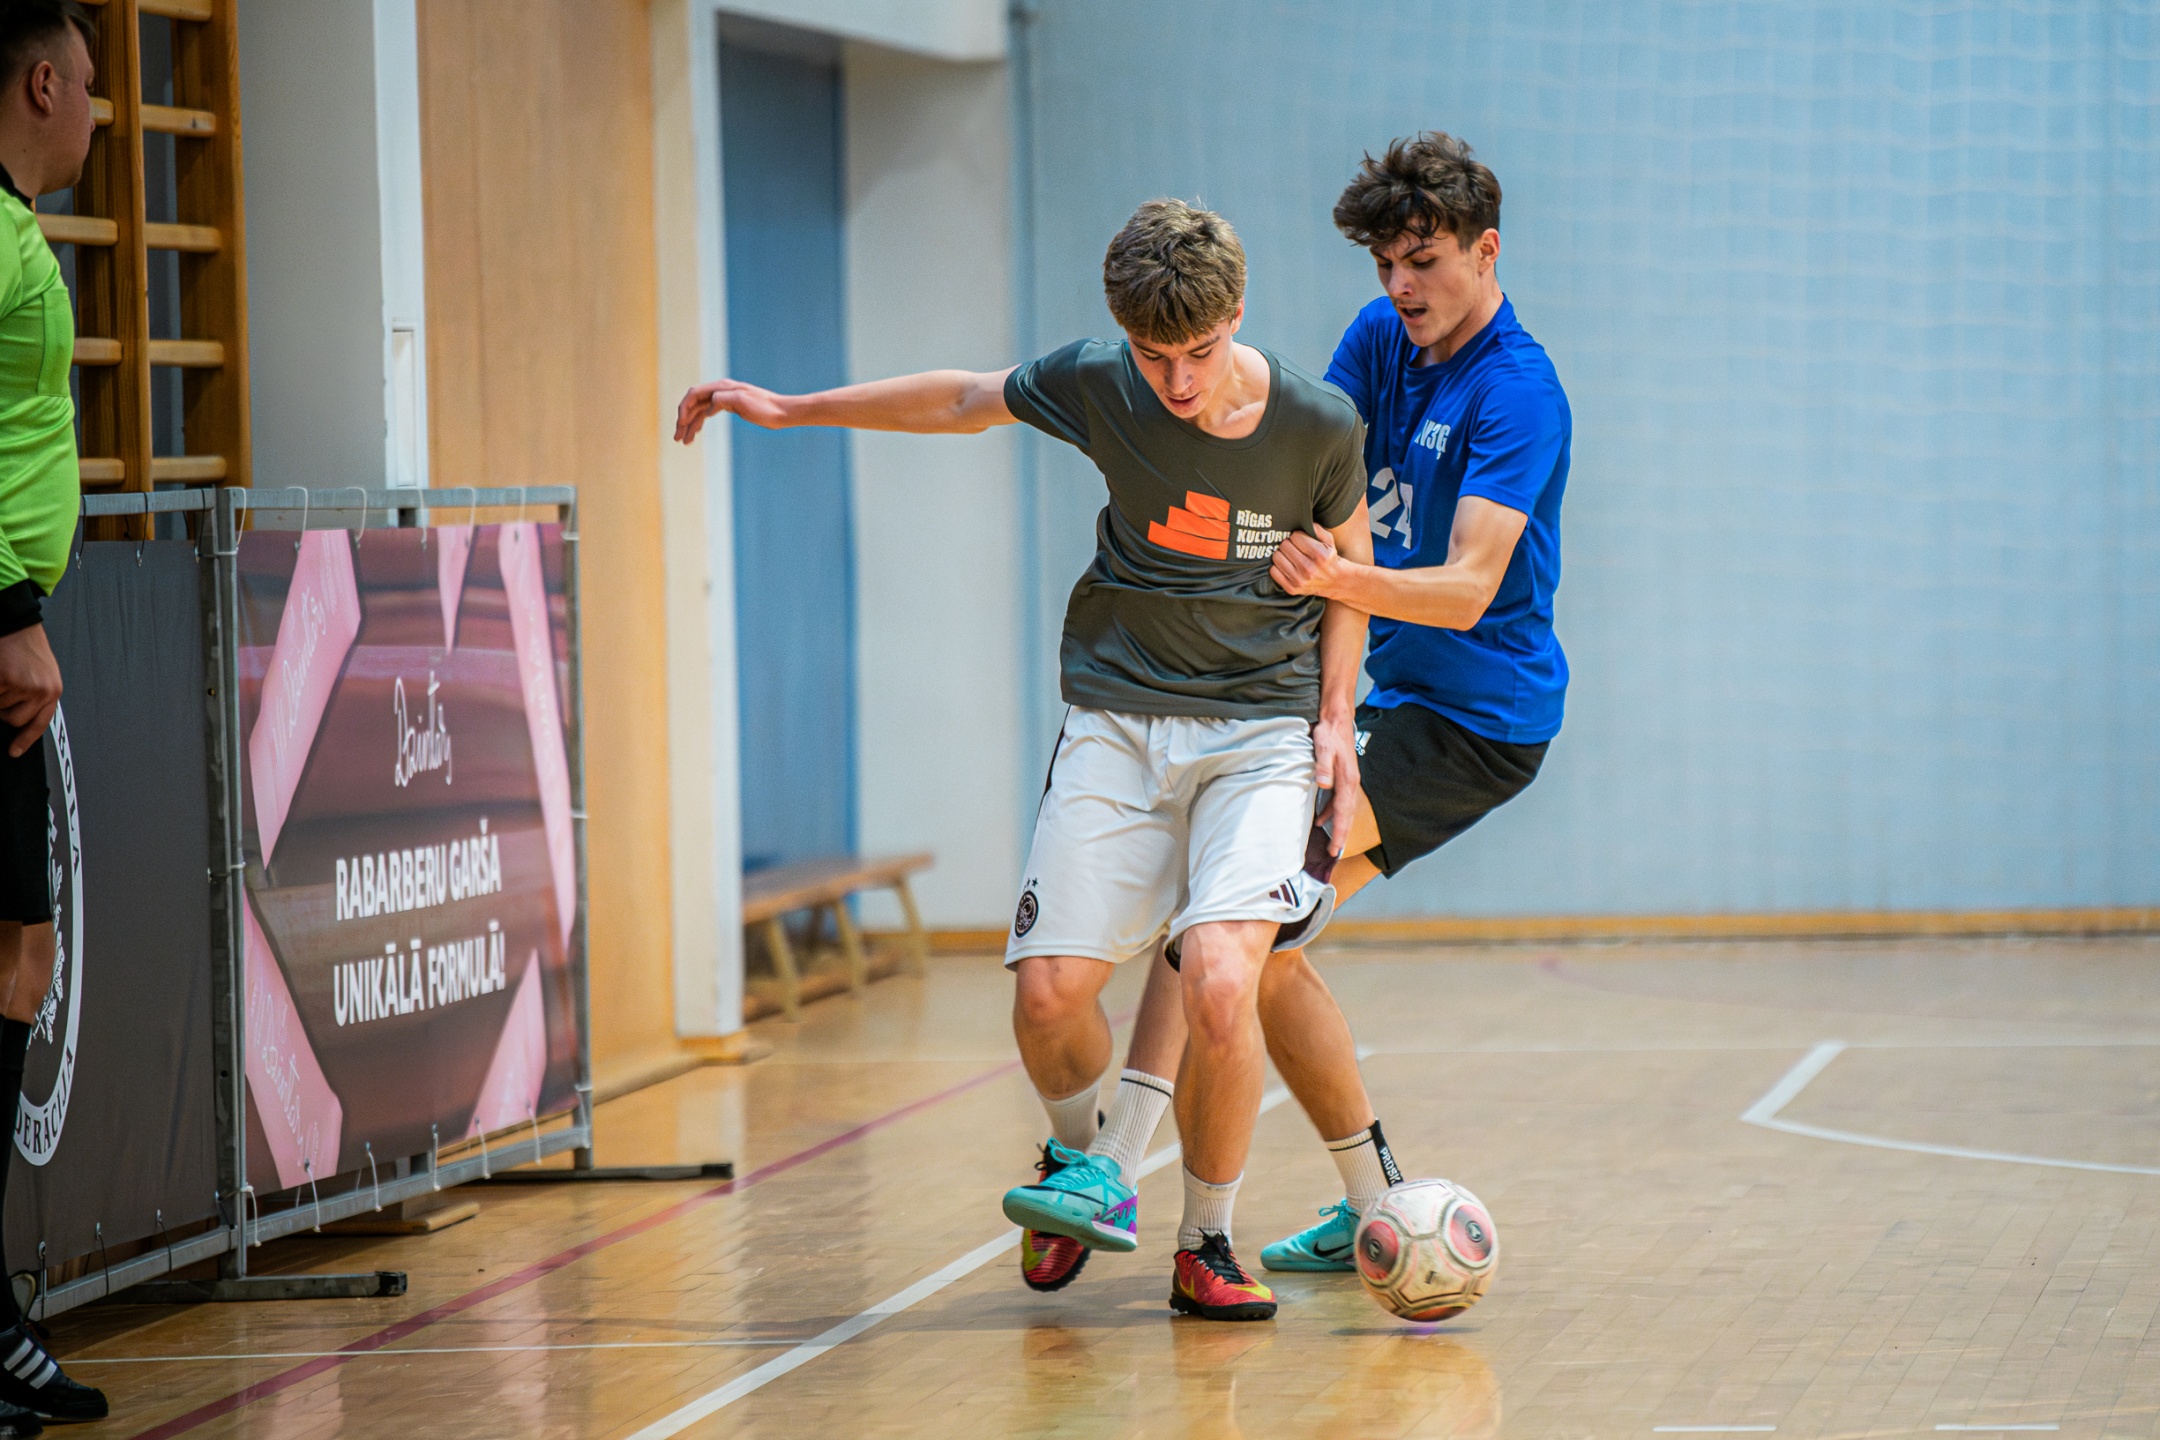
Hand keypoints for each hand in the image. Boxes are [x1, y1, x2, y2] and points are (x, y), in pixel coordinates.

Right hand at [0, 624, 60, 756]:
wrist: (16, 623)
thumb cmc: (25, 646)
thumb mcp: (40, 672)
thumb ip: (34, 695)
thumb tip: (19, 719)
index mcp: (52, 690)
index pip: (39, 723)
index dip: (25, 740)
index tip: (13, 752)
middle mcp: (41, 691)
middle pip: (13, 720)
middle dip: (3, 708)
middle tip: (4, 684)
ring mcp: (23, 686)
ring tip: (3, 672)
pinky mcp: (4, 680)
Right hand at [674, 378, 790, 443]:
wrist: (782, 412)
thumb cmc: (765, 408)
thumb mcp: (743, 401)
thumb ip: (722, 400)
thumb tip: (707, 408)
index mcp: (721, 387)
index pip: (694, 394)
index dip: (684, 409)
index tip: (681, 425)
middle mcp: (720, 390)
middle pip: (694, 404)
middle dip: (683, 420)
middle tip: (677, 438)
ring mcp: (724, 398)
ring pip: (700, 411)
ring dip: (690, 425)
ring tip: (684, 441)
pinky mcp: (729, 406)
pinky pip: (708, 413)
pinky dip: (700, 423)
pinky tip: (695, 433)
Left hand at [1270, 527, 1343, 597]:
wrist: (1335, 582)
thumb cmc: (1329, 559)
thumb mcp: (1329, 542)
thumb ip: (1317, 529)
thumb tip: (1303, 522)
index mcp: (1320, 555)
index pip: (1295, 536)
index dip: (1297, 536)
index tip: (1300, 540)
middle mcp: (1309, 568)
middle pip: (1284, 546)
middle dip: (1289, 544)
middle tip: (1294, 548)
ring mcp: (1299, 580)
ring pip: (1276, 557)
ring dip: (1282, 555)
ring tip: (1290, 556)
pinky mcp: (1292, 588)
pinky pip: (1273, 571)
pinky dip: (1278, 567)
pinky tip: (1287, 566)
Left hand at [1311, 708, 1359, 854]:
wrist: (1337, 719)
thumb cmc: (1329, 733)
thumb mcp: (1322, 747)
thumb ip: (1323, 766)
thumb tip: (1324, 784)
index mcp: (1347, 780)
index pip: (1344, 812)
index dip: (1340, 831)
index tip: (1335, 848)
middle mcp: (1351, 783)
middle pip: (1347, 815)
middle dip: (1341, 835)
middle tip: (1334, 853)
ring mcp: (1348, 781)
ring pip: (1344, 810)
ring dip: (1338, 826)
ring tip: (1330, 843)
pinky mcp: (1342, 777)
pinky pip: (1339, 801)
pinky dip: (1331, 813)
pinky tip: (1321, 819)